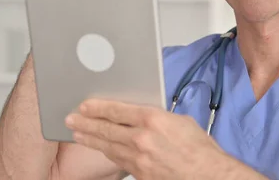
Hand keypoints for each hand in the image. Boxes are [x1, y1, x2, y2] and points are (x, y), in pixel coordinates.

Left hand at [65, 99, 264, 179]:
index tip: (85, 105)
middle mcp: (143, 138)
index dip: (98, 107)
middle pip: (106, 129)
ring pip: (108, 146)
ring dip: (90, 139)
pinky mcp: (140, 173)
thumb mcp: (179, 121)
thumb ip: (157, 117)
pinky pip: (118, 160)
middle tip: (71, 119)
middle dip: (86, 123)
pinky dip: (107, 153)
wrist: (207, 175)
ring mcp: (139, 158)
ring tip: (77, 133)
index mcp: (153, 120)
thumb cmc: (199, 149)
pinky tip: (100, 149)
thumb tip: (143, 115)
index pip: (117, 111)